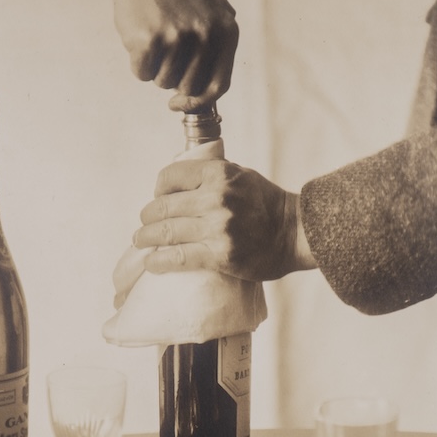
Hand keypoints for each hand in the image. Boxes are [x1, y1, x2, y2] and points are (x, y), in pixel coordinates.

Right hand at [112, 0, 238, 110]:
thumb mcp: (215, 14)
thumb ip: (220, 50)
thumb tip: (209, 96)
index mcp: (226, 32)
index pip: (219, 85)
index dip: (199, 102)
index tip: (180, 103)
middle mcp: (205, 36)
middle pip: (188, 88)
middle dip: (173, 78)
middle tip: (166, 54)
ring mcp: (177, 38)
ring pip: (162, 82)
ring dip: (155, 68)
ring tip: (155, 38)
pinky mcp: (150, 40)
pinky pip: (142, 74)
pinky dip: (138, 63)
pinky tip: (142, 38)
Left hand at [132, 159, 316, 281]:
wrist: (294, 232)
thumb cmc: (265, 203)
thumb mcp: (239, 174)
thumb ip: (209, 175)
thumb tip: (174, 184)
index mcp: (218, 173)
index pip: (169, 178)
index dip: (159, 191)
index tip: (160, 201)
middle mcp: (216, 197)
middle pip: (162, 207)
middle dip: (147, 219)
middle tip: (145, 228)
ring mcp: (218, 227)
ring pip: (165, 232)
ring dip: (146, 240)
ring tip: (142, 243)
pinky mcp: (220, 255)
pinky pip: (177, 258)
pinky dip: (158, 262)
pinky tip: (152, 263)